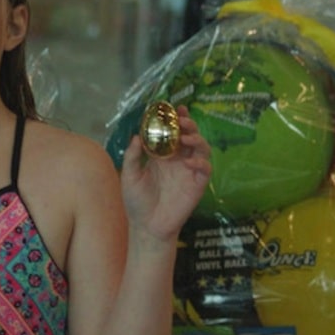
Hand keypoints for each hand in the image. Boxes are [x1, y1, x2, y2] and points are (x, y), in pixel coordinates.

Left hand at [120, 105, 211, 240]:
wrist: (147, 226)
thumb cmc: (136, 202)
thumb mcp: (129, 176)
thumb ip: (132, 157)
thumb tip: (136, 136)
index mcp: (161, 156)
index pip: (171, 132)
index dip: (175, 119)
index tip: (173, 107)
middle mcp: (177, 160)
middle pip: (189, 135)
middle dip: (188, 124)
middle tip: (182, 120)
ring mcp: (188, 171)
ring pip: (201, 148)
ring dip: (196, 139)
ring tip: (186, 138)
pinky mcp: (196, 185)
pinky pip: (205, 169)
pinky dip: (200, 162)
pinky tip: (189, 162)